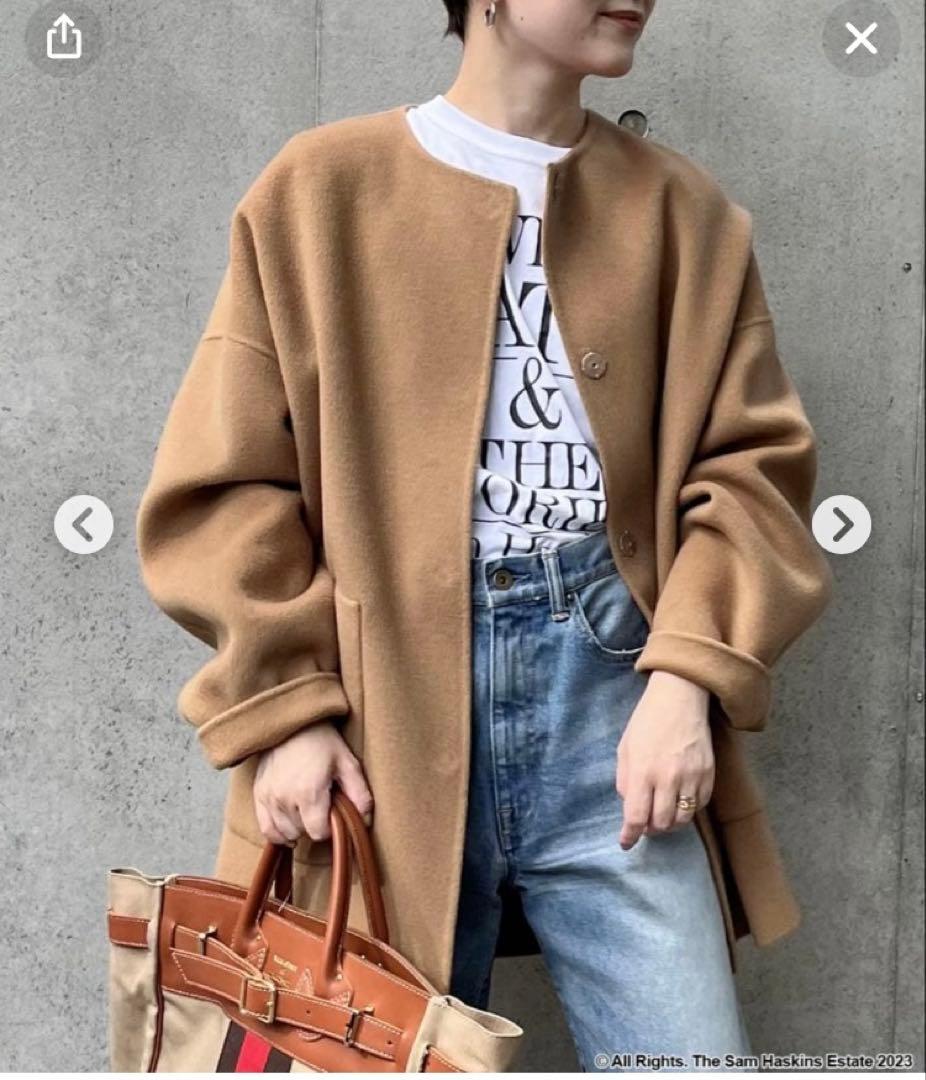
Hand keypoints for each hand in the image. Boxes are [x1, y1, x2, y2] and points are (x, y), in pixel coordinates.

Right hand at [253, 720, 373, 845]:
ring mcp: (268, 797)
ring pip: (284, 833)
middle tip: (321, 806)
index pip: (318, 833)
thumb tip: (366, 820)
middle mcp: (285, 798)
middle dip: (314, 825)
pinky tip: (289, 824)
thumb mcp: (348, 763)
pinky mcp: (258, 793)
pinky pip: (265, 828)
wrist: (293, 720)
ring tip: (306, 810)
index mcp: (308, 792)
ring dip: (297, 828)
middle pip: (302, 833)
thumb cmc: (322, 740)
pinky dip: (278, 832)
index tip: (334, 814)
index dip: (330, 828)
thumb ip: (359, 793)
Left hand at [615, 671, 713, 849]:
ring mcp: (691, 777)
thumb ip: (624, 780)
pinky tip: (679, 800)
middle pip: (661, 824)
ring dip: (669, 823)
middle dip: (650, 829)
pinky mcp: (709, 774)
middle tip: (645, 822)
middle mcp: (668, 778)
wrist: (680, 698)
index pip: (636, 816)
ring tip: (662, 813)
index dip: (630, 835)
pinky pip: (699, 806)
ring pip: (682, 820)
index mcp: (643, 771)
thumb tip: (629, 806)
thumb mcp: (625, 748)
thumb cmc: (647, 721)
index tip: (626, 843)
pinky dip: (688, 810)